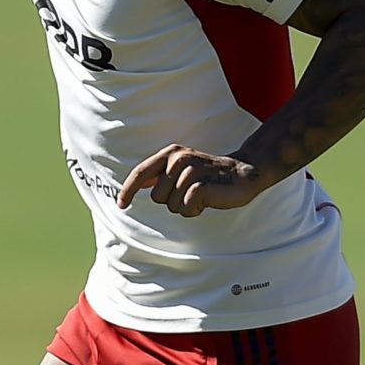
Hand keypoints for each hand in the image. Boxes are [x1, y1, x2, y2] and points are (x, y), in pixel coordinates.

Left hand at [117, 146, 268, 217]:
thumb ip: (160, 174)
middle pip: (157, 197)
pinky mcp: (200, 186)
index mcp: (170, 153)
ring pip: (172, 206)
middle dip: (172, 201)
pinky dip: (195, 211)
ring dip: (186, 207)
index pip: (140, 173)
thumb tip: (135, 185)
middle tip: (192, 192)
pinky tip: (207, 201)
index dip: (128, 190)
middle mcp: (178, 159)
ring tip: (201, 195)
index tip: (121, 205)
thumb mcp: (182, 168)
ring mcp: (190, 172)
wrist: (243, 173)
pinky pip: (186, 209)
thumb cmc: (210, 174)